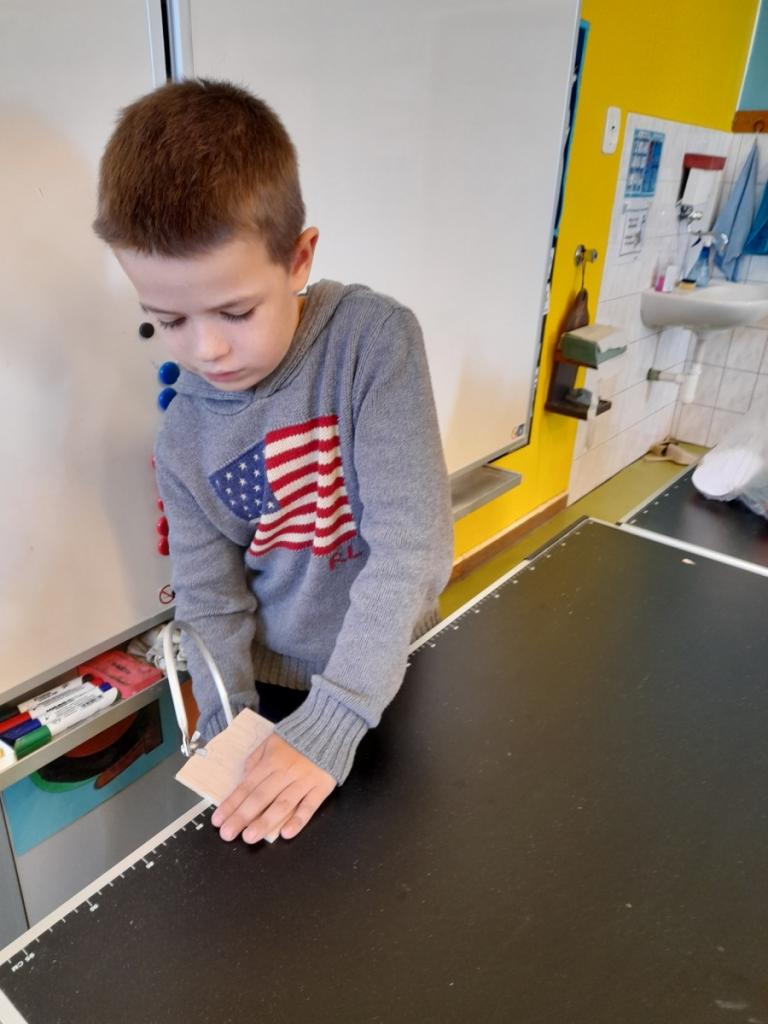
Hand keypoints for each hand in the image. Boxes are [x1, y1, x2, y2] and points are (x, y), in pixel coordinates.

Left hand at [210, 733, 335, 842]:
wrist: (331, 726)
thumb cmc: (299, 735)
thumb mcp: (272, 740)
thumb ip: (256, 758)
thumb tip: (244, 778)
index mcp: (271, 760)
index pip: (247, 786)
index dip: (232, 803)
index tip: (218, 821)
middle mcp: (285, 772)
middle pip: (260, 797)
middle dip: (242, 817)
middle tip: (227, 835)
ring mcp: (304, 781)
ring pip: (282, 804)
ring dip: (265, 822)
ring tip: (249, 837)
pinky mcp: (321, 787)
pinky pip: (310, 806)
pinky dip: (299, 820)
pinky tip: (287, 833)